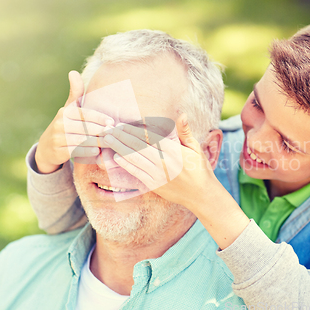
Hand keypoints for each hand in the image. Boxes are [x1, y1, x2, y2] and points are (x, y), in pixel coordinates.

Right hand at [35, 71, 113, 173]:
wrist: (47, 147)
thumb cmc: (65, 124)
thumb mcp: (69, 108)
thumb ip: (75, 92)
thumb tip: (73, 72)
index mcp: (65, 112)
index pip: (84, 113)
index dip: (99, 118)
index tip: (112, 122)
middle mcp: (60, 124)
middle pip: (85, 127)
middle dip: (101, 131)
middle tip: (114, 134)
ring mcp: (58, 139)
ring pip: (82, 140)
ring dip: (97, 142)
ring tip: (109, 143)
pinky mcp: (58, 152)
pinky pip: (76, 152)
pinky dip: (87, 152)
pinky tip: (97, 152)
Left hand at [104, 114, 219, 208]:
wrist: (201, 195)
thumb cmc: (200, 169)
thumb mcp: (195, 148)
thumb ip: (185, 131)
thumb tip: (183, 114)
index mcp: (174, 151)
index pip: (149, 137)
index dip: (134, 130)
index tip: (122, 124)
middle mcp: (164, 162)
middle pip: (138, 146)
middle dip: (122, 136)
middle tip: (109, 129)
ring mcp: (158, 175)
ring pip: (134, 158)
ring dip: (119, 148)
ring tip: (108, 139)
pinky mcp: (154, 185)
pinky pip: (137, 173)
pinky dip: (126, 164)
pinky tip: (116, 157)